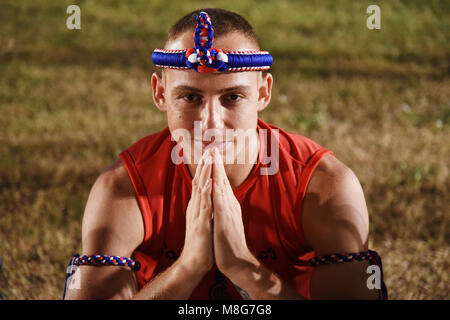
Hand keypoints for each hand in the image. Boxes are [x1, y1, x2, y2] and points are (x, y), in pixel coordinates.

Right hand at [178, 149, 213, 274]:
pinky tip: (210, 182)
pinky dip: (206, 192)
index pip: (202, 182)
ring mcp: (197, 215)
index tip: (211, 152)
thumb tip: (208, 194)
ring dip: (205, 173)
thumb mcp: (203, 219)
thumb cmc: (201, 242)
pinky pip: (204, 206)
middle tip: (209, 148)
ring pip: (201, 190)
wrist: (195, 262)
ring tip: (209, 159)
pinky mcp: (200, 225)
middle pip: (199, 182)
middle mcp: (196, 207)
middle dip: (205, 165)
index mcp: (198, 206)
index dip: (206, 167)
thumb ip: (204, 206)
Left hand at [211, 148, 257, 276]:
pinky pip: (219, 204)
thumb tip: (220, 196)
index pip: (221, 182)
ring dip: (217, 172)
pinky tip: (213, 182)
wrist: (237, 261)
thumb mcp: (225, 219)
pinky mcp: (224, 222)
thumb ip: (223, 206)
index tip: (212, 152)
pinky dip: (216, 192)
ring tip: (213, 157)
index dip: (216, 167)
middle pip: (222, 180)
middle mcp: (229, 205)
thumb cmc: (229, 242)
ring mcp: (228, 213)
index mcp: (227, 204)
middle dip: (217, 163)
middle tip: (213, 146)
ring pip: (221, 188)